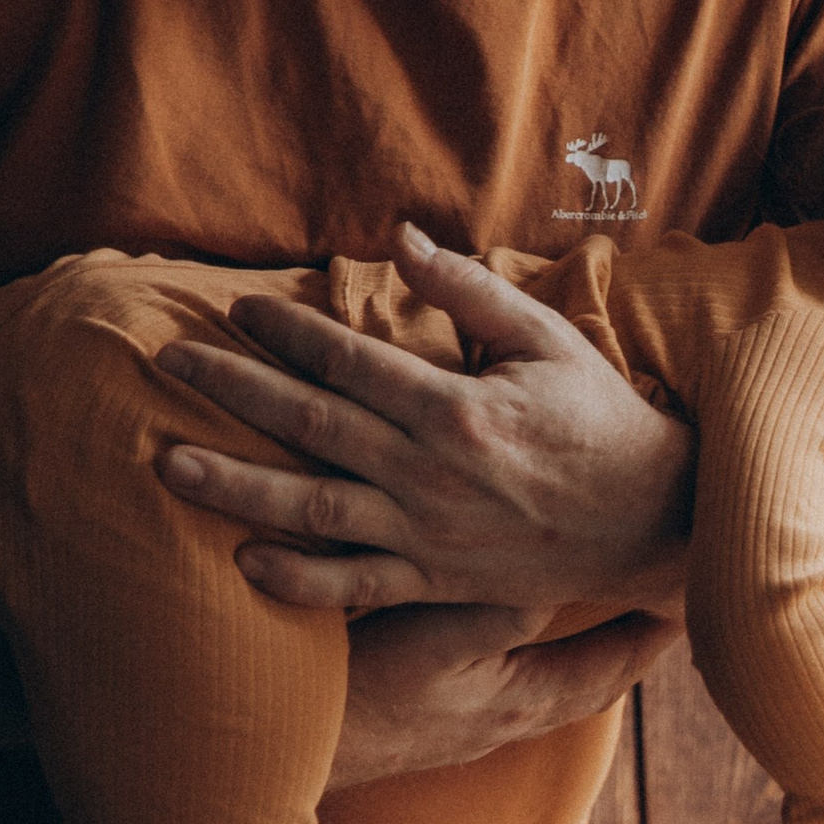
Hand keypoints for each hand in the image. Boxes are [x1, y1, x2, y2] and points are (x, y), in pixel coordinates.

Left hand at [152, 224, 692, 612]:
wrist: (654, 519)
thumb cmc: (600, 417)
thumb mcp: (547, 338)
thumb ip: (469, 291)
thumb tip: (401, 238)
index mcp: (455, 407)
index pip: (348, 360)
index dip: (284, 332)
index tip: (235, 311)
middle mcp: (430, 473)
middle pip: (311, 425)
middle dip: (234, 392)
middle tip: (169, 366)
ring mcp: (430, 533)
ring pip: (314, 509)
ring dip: (237, 487)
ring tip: (170, 467)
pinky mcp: (439, 580)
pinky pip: (357, 586)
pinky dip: (300, 579)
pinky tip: (246, 561)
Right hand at [325, 599, 680, 790]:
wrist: (283, 756)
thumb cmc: (361, 695)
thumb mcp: (434, 643)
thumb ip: (502, 611)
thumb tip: (565, 577)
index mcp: (523, 699)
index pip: (614, 661)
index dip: (656, 625)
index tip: (690, 586)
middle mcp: (507, 720)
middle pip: (595, 679)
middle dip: (632, 640)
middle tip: (665, 599)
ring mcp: (472, 727)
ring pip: (554, 686)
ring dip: (585, 652)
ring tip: (608, 612)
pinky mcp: (438, 725)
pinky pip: (512, 686)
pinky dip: (534, 658)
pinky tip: (519, 642)